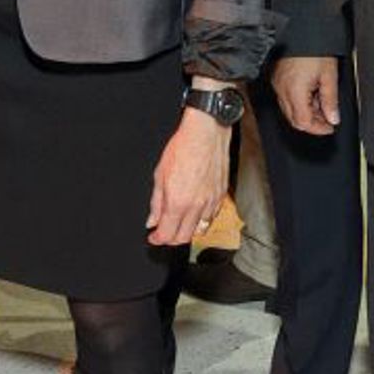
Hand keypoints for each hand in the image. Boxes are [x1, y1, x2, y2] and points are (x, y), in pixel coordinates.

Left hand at [147, 108, 229, 245]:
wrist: (206, 134)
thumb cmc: (183, 148)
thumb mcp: (159, 174)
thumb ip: (156, 202)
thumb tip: (152, 220)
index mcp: (178, 202)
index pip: (167, 234)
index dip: (158, 239)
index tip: (153, 237)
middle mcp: (196, 206)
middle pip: (184, 237)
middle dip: (171, 238)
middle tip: (163, 231)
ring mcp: (211, 203)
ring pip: (199, 230)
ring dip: (187, 231)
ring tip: (177, 223)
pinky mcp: (221, 197)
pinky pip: (211, 218)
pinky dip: (201, 222)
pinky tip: (193, 214)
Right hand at [270, 56, 339, 135]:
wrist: (301, 31)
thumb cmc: (314, 49)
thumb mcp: (329, 76)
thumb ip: (331, 100)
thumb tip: (333, 118)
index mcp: (294, 91)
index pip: (303, 122)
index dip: (318, 129)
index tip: (330, 127)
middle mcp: (282, 90)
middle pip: (294, 119)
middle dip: (313, 122)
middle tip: (328, 118)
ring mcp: (277, 84)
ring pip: (290, 110)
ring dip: (306, 112)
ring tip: (321, 102)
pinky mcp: (277, 79)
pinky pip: (286, 98)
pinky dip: (299, 102)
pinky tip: (311, 93)